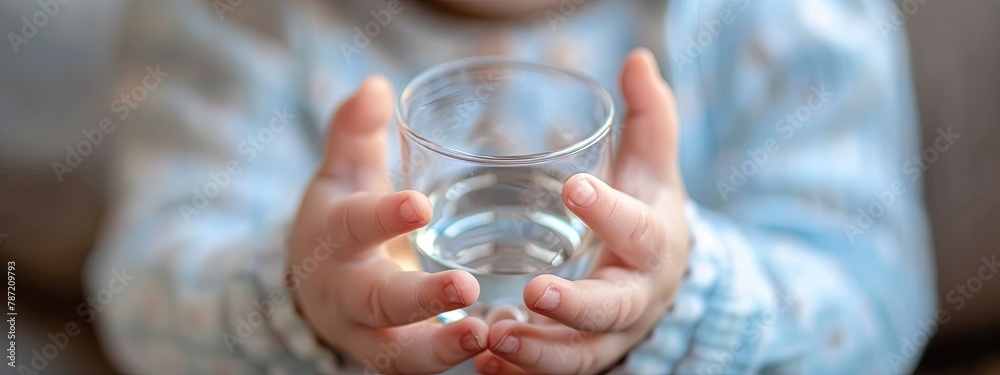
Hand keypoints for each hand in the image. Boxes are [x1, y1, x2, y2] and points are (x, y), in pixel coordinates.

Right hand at [288, 77, 487, 373]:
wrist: (314, 289)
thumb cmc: (340, 220)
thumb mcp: (341, 174)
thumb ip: (355, 133)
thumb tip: (377, 86)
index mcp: (334, 238)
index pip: (354, 225)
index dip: (383, 217)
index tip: (419, 206)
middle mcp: (346, 294)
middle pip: (378, 302)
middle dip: (419, 299)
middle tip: (467, 287)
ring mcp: (367, 335)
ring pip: (398, 354)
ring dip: (441, 350)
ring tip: (486, 337)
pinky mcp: (393, 359)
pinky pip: (421, 372)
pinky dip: (454, 368)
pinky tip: (500, 359)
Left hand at [474, 49, 689, 373]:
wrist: (661, 280)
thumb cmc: (646, 212)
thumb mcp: (652, 167)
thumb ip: (648, 118)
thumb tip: (637, 60)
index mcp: (653, 243)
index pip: (638, 228)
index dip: (609, 211)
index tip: (574, 188)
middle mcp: (635, 297)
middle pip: (611, 309)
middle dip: (573, 304)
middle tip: (533, 291)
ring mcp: (609, 336)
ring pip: (580, 354)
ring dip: (538, 350)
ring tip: (495, 337)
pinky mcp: (583, 356)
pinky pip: (554, 373)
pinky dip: (522, 373)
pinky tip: (486, 366)